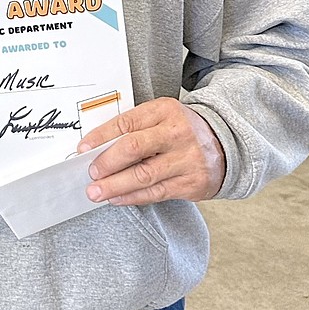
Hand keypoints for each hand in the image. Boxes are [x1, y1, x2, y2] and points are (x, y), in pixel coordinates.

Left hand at [78, 97, 224, 204]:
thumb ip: (134, 128)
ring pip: (143, 175)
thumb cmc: (181, 130)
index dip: (100, 137)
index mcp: (164, 111)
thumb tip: (95, 149)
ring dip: (115, 186)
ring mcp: (186, 159)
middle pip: (134, 148)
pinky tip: (116, 198)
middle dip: (107, 163)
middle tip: (90, 173)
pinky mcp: (191, 183)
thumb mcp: (161, 117)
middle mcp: (177, 133)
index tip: (82, 149)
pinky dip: (132, 197)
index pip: (126, 123)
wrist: (226, 145)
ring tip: (96, 192)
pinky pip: (156, 193)